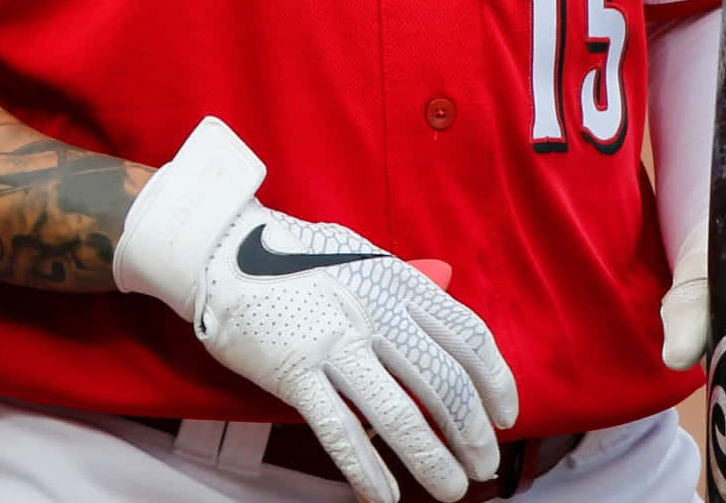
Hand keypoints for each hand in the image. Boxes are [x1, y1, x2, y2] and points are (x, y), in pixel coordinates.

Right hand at [117, 118, 520, 502]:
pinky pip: (341, 431)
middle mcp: (373, 310)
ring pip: (399, 413)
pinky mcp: (295, 371)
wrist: (220, 249)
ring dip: (433, 459)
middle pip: (442, 381)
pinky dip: (368, 471)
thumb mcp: (359, 254)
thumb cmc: (292, 256)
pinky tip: (384, 496)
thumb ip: (402, 282)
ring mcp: (334, 341)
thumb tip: (446, 294)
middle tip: (483, 463)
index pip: (465, 335)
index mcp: (395, 279)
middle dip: (472, 431)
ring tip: (451, 487)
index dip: (494, 380)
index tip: (505, 414)